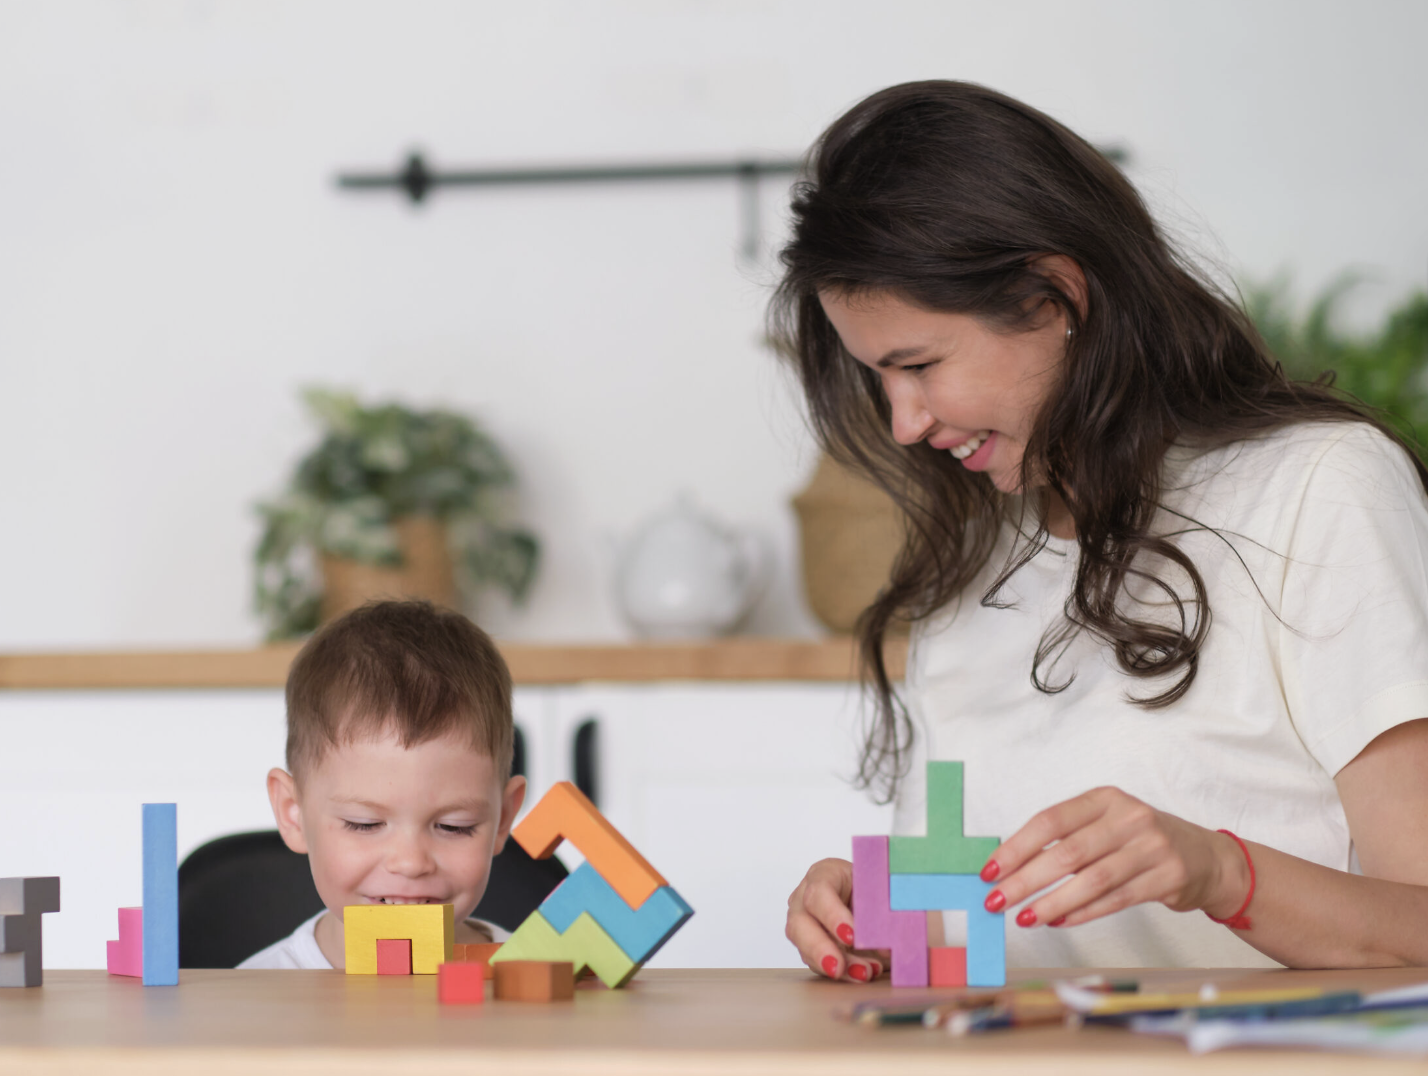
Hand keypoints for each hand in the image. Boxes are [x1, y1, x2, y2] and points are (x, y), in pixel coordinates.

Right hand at [785, 858, 886, 980]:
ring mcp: (804, 921)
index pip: (819, 892)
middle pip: (799, 922)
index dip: (833, 915)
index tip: (852, 937)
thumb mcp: (881, 891)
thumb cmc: (874, 888)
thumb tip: (886, 946)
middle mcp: (806, 896)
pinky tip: (862, 973)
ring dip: (833, 965)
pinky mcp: (809, 944)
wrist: (872, 898)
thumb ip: (883, 913)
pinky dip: (840, 972)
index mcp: (825, 874)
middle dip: (820, 948)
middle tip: (838, 967)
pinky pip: (816, 962)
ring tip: (862, 974)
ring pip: (804, 946)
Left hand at [979, 787, 1249, 928]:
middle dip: (1026, 879)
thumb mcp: (1108, 825)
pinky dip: (1083, 912)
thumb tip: (1012, 866)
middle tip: (997, 900)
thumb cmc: (1142, 841)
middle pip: (1067, 852)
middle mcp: (1128, 817)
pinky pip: (1115, 899)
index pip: (1050, 821)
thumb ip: (1069, 839)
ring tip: (1025, 918)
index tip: (990, 870)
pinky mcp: (1167, 877)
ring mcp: (1151, 847)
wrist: (1208, 859)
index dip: (1017, 846)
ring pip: (1091, 880)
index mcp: (1104, 798)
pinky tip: (1059, 921)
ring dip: (1052, 902)